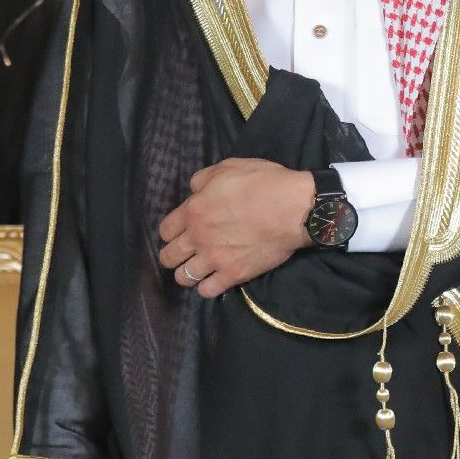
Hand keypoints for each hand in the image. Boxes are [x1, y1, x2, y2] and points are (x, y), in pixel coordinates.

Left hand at [156, 159, 316, 295]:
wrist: (294, 209)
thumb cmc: (264, 183)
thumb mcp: (229, 167)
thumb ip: (204, 179)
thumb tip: (194, 190)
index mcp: (194, 210)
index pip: (165, 230)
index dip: (171, 232)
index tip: (181, 232)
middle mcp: (198, 237)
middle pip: (168, 257)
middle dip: (173, 255)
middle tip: (186, 253)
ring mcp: (215, 259)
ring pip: (184, 277)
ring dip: (188, 274)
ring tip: (199, 270)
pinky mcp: (233, 275)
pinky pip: (207, 291)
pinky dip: (208, 287)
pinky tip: (215, 280)